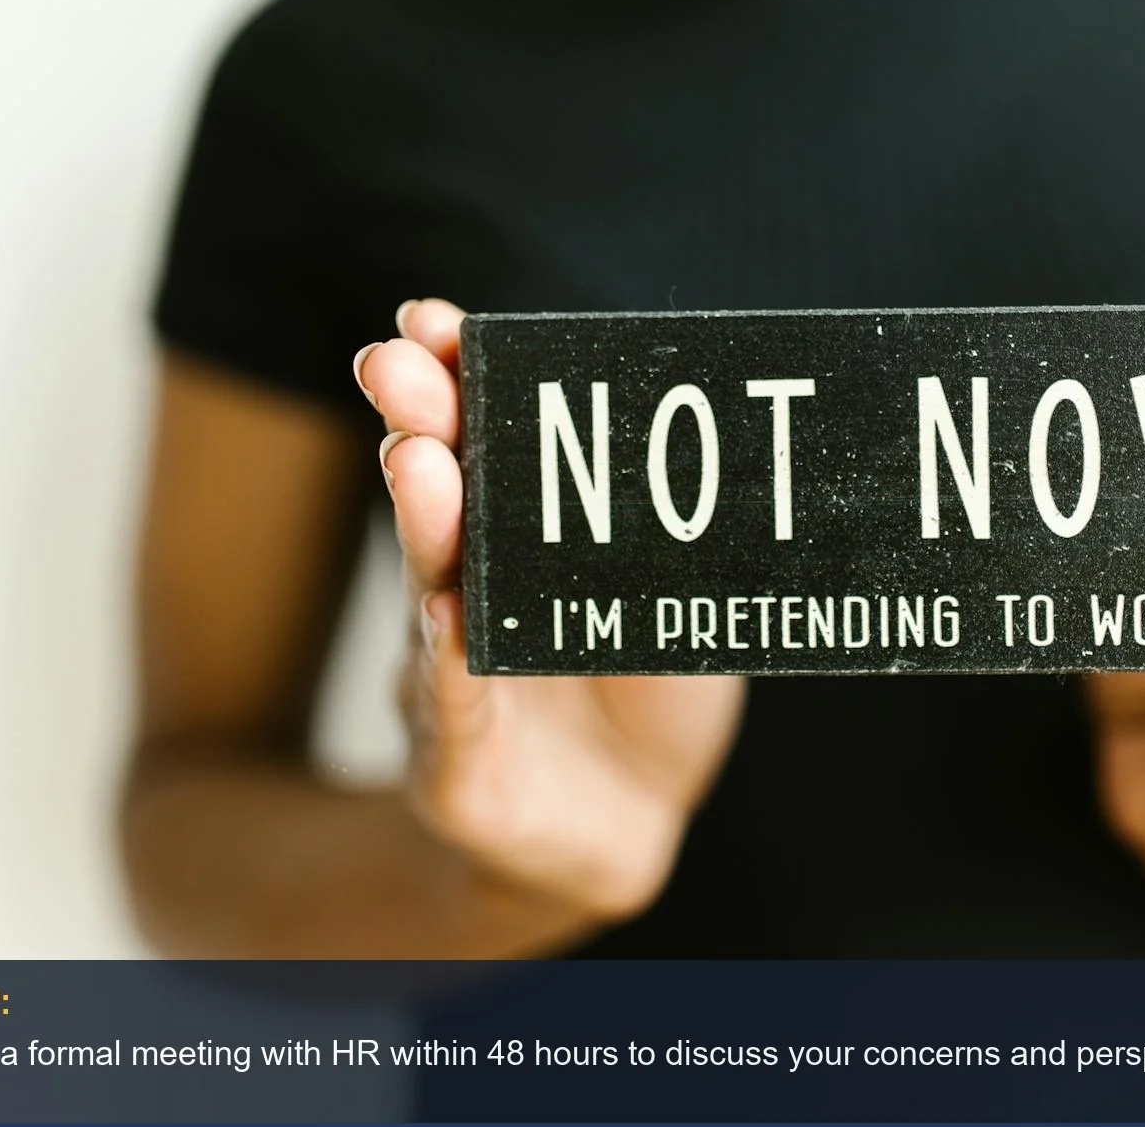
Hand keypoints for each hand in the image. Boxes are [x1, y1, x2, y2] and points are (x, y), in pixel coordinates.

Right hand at [353, 300, 744, 919]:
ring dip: (427, 522)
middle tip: (396, 362)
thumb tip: (748, 437)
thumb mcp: (678, 595)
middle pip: (448, 499)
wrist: (623, 824)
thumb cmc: (648, 689)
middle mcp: (478, 591)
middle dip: (422, 423)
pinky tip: (443, 606)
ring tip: (416, 457)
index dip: (463, 381)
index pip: (491, 444)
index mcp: (530, 537)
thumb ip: (681, 531)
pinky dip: (449, 659)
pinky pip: (457, 707)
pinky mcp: (462, 769)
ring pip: (440, 591)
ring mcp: (459, 677)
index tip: (435, 320)